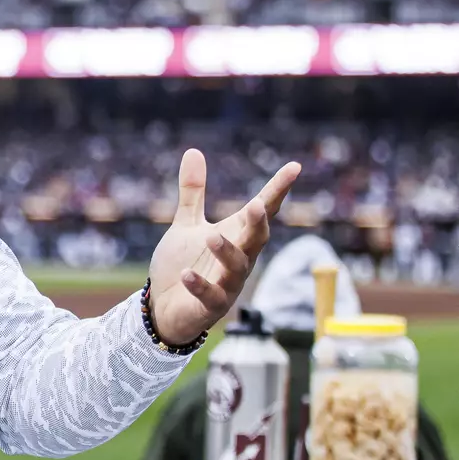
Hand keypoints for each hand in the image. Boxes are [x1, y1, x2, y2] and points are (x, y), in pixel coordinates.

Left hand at [147, 149, 301, 345]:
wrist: (164, 308)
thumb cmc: (182, 265)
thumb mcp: (186, 224)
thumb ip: (193, 192)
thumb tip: (193, 151)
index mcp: (236, 237)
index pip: (262, 211)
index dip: (278, 190)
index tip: (294, 167)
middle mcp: (239, 259)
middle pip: (256, 239)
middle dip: (258, 224)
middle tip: (258, 205)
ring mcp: (227, 284)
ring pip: (237, 267)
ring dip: (226, 252)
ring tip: (211, 237)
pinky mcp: (210, 306)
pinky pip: (210, 296)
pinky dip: (199, 285)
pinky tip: (186, 275)